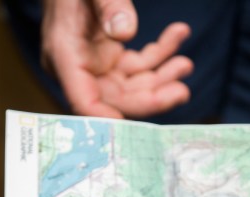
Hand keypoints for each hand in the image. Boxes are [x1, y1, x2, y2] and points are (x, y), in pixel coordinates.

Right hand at [41, 0, 193, 118]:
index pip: (84, 101)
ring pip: (132, 87)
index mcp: (64, 56)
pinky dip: (160, 55)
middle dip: (150, 99)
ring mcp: (96, 66)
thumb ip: (107, 4)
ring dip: (161, 78)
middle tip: (182, 91)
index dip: (108, 121)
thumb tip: (125, 32)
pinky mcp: (110, 58)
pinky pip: (138, 66)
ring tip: (185, 64)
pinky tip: (178, 34)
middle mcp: (79, 69)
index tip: (138, 131)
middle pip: (115, 100)